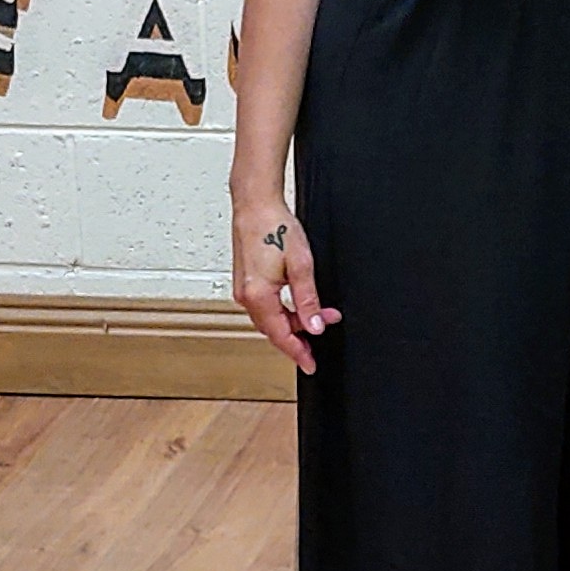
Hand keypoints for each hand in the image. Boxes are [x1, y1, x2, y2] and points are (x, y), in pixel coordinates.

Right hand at [232, 196, 337, 372]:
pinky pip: (265, 308)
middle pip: (276, 330)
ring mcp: (243, 290)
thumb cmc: (274, 227)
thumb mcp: (301, 266)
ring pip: (271, 319)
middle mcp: (246, 297)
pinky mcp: (245, 283)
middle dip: (302, 334)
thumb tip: (314, 326)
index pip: (281, 337)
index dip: (298, 353)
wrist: (256, 206)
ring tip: (319, 313)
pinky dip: (284, 310)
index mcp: (258, 296)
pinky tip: (299, 304)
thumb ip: (308, 300)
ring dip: (294, 321)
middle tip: (326, 326)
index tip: (311, 365)